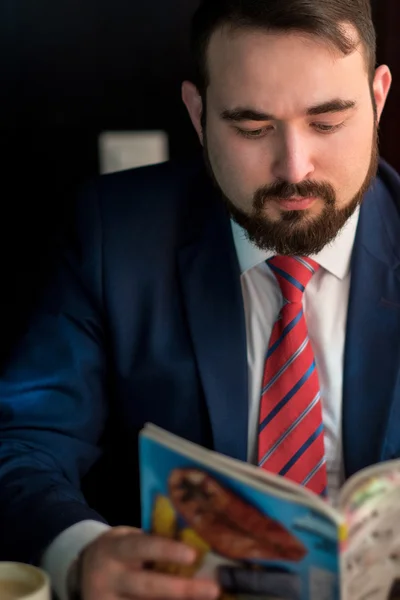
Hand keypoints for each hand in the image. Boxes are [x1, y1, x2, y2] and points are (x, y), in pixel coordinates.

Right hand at [76, 526, 220, 599]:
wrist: (83, 571)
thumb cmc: (119, 551)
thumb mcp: (127, 539)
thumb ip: (152, 543)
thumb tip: (195, 547)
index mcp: (115, 548)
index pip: (142, 547)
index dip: (167, 550)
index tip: (192, 555)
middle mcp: (108, 577)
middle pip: (148, 586)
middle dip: (182, 590)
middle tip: (213, 589)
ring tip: (205, 598)